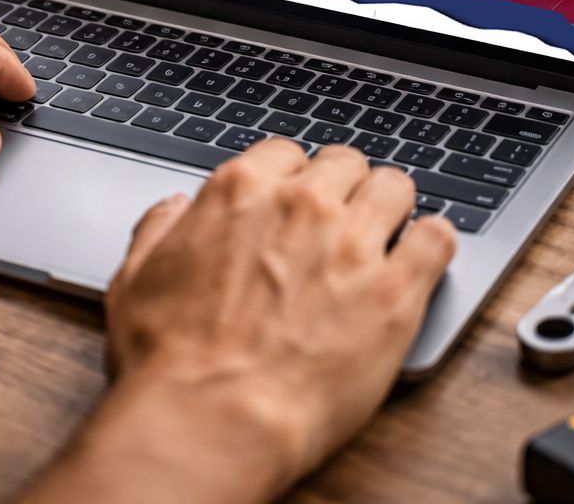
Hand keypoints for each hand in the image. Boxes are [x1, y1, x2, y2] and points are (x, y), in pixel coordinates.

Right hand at [29, 142, 454, 503]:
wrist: (210, 420)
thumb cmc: (169, 361)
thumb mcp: (135, 280)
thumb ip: (158, 230)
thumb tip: (174, 209)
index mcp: (240, 192)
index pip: (286, 153)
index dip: (292, 180)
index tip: (295, 204)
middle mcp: (301, 204)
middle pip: (345, 163)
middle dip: (342, 189)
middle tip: (339, 224)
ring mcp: (353, 244)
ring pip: (396, 187)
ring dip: (390, 207)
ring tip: (386, 236)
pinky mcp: (396, 291)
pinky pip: (438, 238)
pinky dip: (433, 243)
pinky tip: (422, 258)